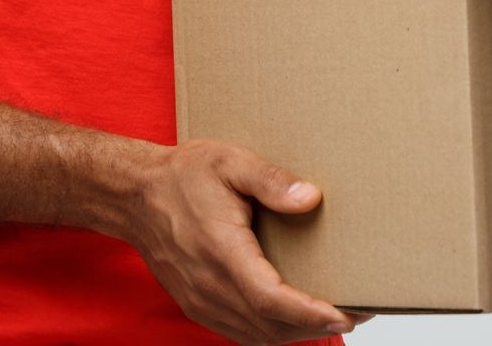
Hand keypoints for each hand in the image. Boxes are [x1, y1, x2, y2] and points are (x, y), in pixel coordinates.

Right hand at [128, 139, 368, 344]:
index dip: (310, 314)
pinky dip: (270, 333)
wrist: (134, 196)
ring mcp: (200, 300)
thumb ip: (271, 179)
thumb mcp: (229, 161)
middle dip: (315, 326)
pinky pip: (239, 332)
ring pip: (255, 335)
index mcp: (220, 250)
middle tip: (357, 314)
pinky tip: (292, 320)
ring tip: (332, 318)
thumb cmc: (182, 176)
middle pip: (269, 326)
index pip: (270, 299)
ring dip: (295, 333)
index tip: (346, 315)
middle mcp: (208, 284)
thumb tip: (311, 198)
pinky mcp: (197, 305)